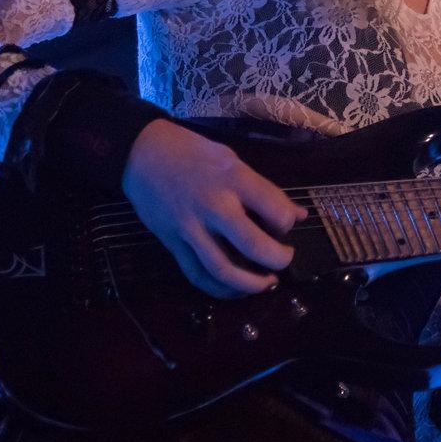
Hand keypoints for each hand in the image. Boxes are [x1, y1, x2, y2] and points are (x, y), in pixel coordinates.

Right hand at [122, 118, 307, 297]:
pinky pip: (197, 275)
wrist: (142, 155)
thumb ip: (263, 190)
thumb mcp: (232, 160)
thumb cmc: (192, 152)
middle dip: (278, 259)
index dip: (288, 222)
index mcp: (234, 179)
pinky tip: (235, 288)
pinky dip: (219, 289)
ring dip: (251, 283)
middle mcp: (214, 206)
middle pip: (253, 245)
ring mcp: (191, 228)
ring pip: (224, 269)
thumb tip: (298, 214)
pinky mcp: (173, 243)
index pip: (275, 209)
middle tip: (285, 259)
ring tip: (267, 282)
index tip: (288, 223)